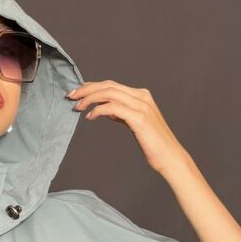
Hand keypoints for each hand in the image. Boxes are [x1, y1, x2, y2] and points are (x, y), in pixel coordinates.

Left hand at [66, 80, 190, 175]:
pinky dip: (99, 110)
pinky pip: (113, 108)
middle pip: (108, 86)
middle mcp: (142, 97)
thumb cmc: (152, 143)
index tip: (77, 92)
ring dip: (90, 99)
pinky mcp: (139, 118)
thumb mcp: (134, 123)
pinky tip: (90, 117)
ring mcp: (141, 106)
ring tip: (77, 107)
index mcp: (141, 95)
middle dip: (86, 90)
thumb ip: (122, 114)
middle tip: (70, 97)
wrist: (169, 156)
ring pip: (109, 94)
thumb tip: (104, 109)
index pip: (111, 85)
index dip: (92, 86)